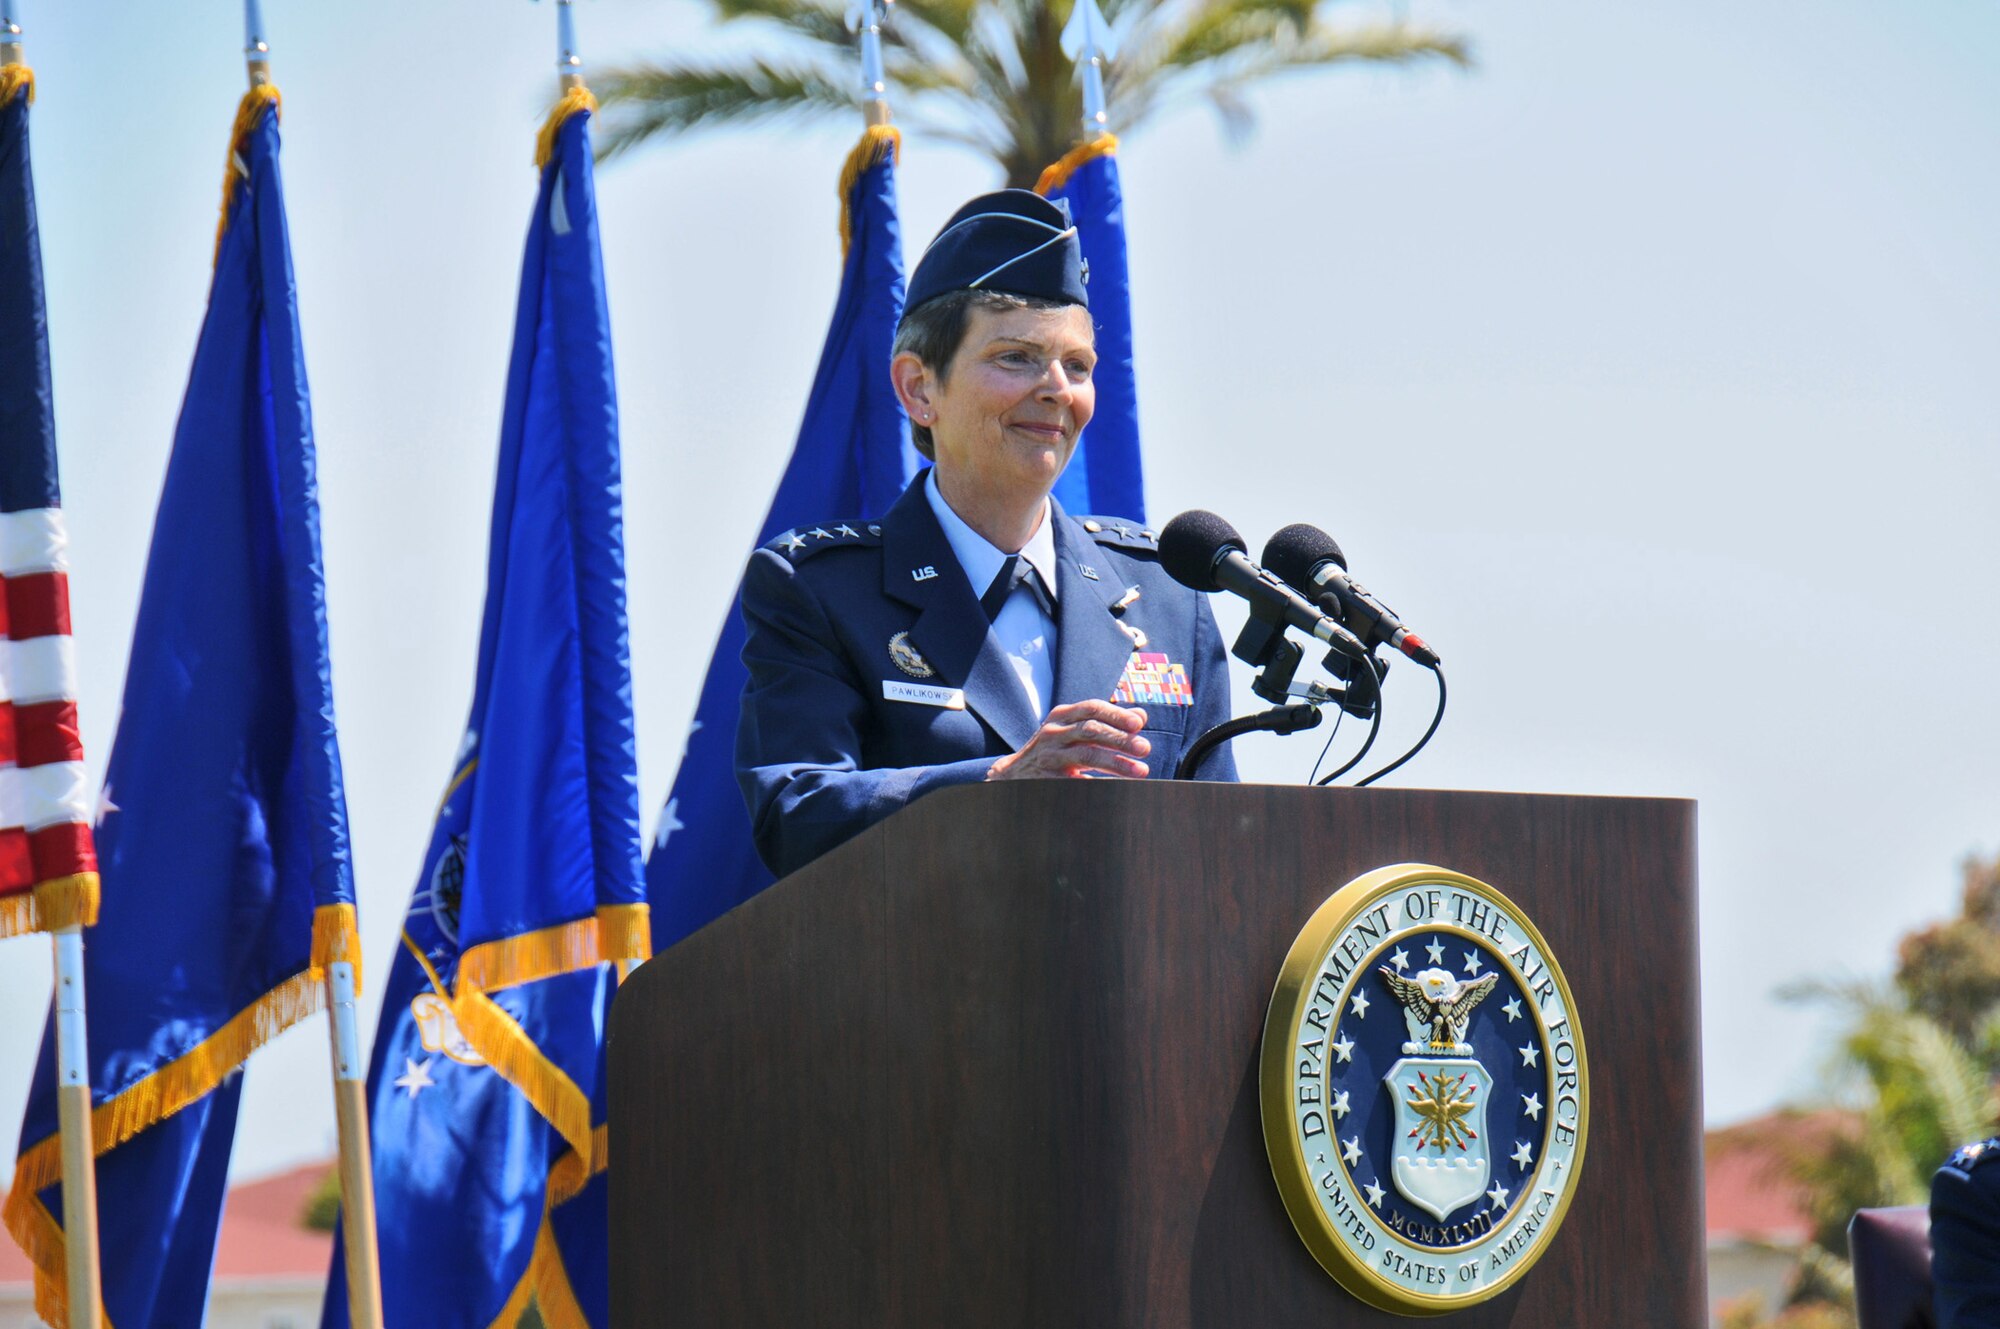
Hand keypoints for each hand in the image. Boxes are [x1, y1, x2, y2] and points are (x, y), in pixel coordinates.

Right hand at [986, 700, 1150, 779]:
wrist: (1014, 775)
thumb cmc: (1054, 750)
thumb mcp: (1074, 731)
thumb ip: (1106, 723)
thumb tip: (1141, 716)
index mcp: (1062, 716)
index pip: (1092, 708)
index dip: (1116, 714)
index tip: (1139, 724)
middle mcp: (1053, 733)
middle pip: (1090, 730)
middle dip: (1120, 739)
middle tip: (1145, 748)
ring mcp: (1049, 756)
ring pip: (1086, 755)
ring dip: (1116, 762)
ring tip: (1141, 771)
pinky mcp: (1048, 779)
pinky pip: (1078, 781)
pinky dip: (1100, 784)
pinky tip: (1119, 789)